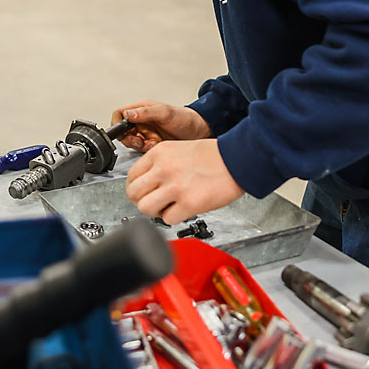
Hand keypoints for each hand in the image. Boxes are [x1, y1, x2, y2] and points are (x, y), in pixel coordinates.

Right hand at [112, 100, 210, 152]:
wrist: (199, 132)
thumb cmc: (185, 118)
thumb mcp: (164, 113)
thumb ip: (146, 112)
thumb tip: (128, 114)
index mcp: (141, 109)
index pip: (120, 115)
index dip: (117, 124)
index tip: (123, 133)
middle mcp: (142, 120)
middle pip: (123, 132)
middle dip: (130, 139)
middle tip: (139, 142)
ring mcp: (146, 133)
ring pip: (132, 142)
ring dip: (140, 145)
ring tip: (151, 144)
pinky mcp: (151, 143)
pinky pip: (142, 149)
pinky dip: (147, 150)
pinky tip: (156, 147)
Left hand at [126, 139, 243, 225]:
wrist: (237, 160)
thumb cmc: (213, 155)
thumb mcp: (178, 149)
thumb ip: (160, 164)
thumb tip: (147, 184)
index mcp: (159, 153)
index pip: (131, 176)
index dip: (136, 188)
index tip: (143, 193)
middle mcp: (164, 169)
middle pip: (134, 193)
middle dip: (141, 201)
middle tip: (153, 203)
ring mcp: (175, 186)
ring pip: (145, 208)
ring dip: (155, 212)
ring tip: (167, 208)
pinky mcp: (189, 203)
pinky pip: (167, 219)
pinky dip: (173, 218)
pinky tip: (182, 210)